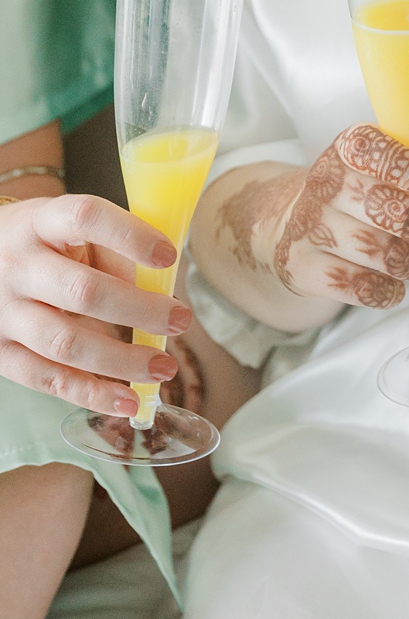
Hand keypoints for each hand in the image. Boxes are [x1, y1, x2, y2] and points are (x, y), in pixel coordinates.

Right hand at [0, 195, 188, 416]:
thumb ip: (116, 253)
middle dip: (140, 310)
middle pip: (82, 291)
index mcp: (41, 222)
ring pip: (65, 342)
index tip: (170, 256)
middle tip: (181, 321)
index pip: (86, 218)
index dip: (131, 236)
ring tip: (164, 368)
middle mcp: (17, 265)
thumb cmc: (47, 244)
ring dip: (122, 360)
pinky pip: (44, 378)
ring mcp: (2, 311)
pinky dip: (90, 393)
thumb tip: (160, 290)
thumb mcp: (75, 231)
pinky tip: (127, 400)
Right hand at [216, 123, 408, 309]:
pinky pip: (354, 286)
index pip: (375, 150)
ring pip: (375, 250)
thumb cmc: (358, 195)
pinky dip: (385, 292)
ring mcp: (310, 226)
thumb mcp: (390, 168)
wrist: (286, 228)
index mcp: (348, 150)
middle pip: (386, 208)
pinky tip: (394, 287)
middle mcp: (325, 184)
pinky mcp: (301, 265)